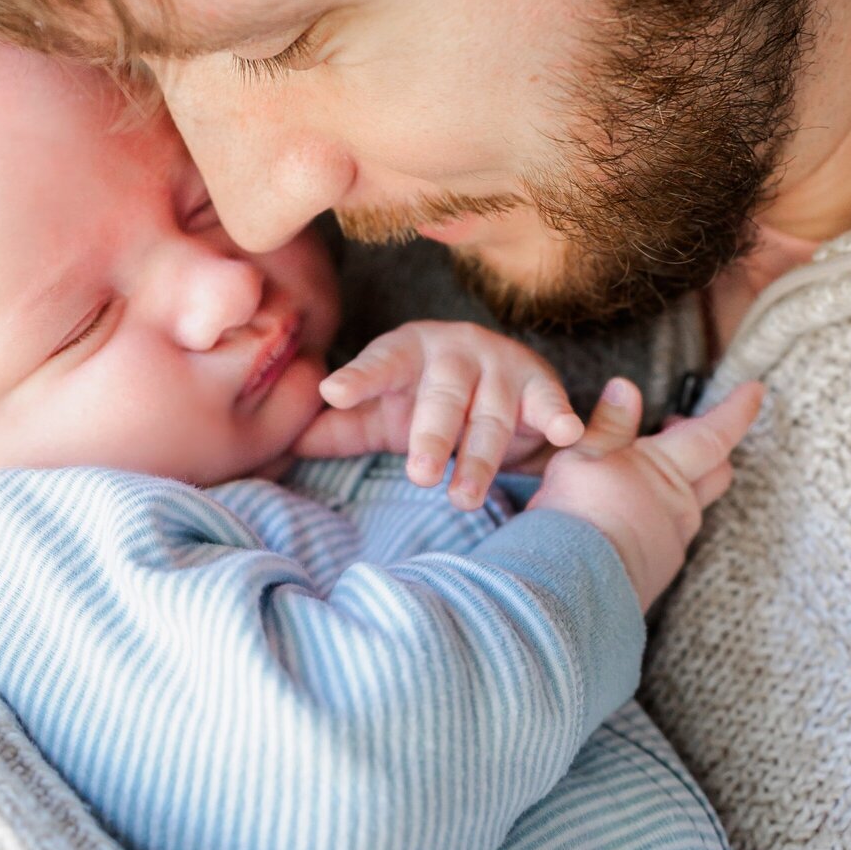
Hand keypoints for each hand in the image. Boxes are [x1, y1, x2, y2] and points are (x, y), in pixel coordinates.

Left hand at [292, 320, 583, 506]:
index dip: (359, 378)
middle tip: (419, 475)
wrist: (497, 379)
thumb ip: (338, 428)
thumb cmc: (422, 399)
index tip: (334, 393)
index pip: (380, 364)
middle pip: (442, 396)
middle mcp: (455, 352)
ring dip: (481, 456)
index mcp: (407, 351)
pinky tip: (567, 432)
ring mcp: (500, 366)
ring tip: (464, 498)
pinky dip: (559, 416)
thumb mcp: (381, 412)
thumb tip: (283, 445)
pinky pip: (550, 403)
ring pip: (490, 415)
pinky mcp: (540, 386)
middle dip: (432, 436)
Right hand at [533, 378, 763, 609]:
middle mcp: (681, 506)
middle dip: (708, 448)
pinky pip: (669, 537)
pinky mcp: (661, 571)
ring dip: (675, 486)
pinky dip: (655, 519)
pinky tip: (622, 522)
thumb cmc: (575, 513)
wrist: (570, 585)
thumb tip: (626, 388)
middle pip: (717, 471)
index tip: (755, 391)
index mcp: (665, 470)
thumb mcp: (582, 457)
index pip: (714, 434)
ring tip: (632, 480)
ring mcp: (674, 542)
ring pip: (690, 505)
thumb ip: (609, 425)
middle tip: (674, 431)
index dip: (736, 411)